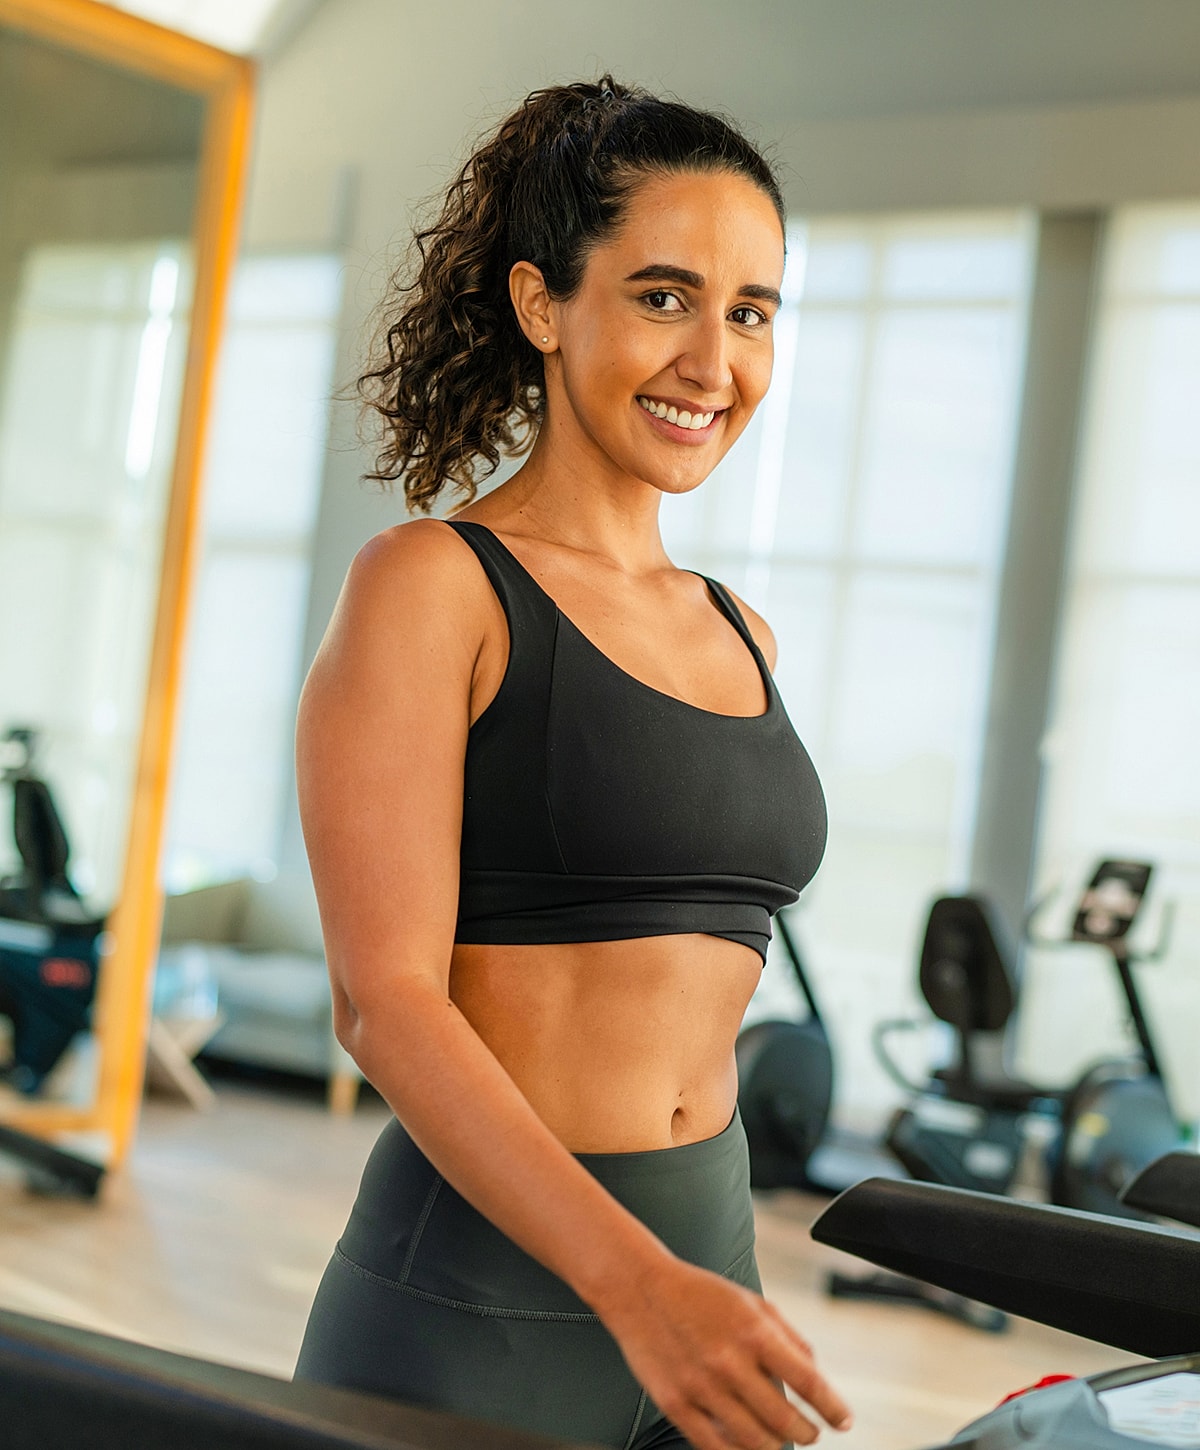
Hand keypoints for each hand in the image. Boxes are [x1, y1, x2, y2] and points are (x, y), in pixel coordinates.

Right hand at [596, 1250, 852, 1448]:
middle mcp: (730, 1362)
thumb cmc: (699, 1294)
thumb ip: (788, 1335)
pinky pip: (714, 1446)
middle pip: (785, 1420)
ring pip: (754, 1441)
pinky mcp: (676, 1404)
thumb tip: (815, 1371)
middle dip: (807, 1433)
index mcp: (753, 1332)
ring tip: (782, 1441)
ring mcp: (701, 1386)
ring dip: (777, 1447)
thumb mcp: (751, 1301)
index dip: (832, 1407)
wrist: (640, 1289)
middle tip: (810, 1433)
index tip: (843, 1420)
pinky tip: (745, 1447)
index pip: (808, 1381)